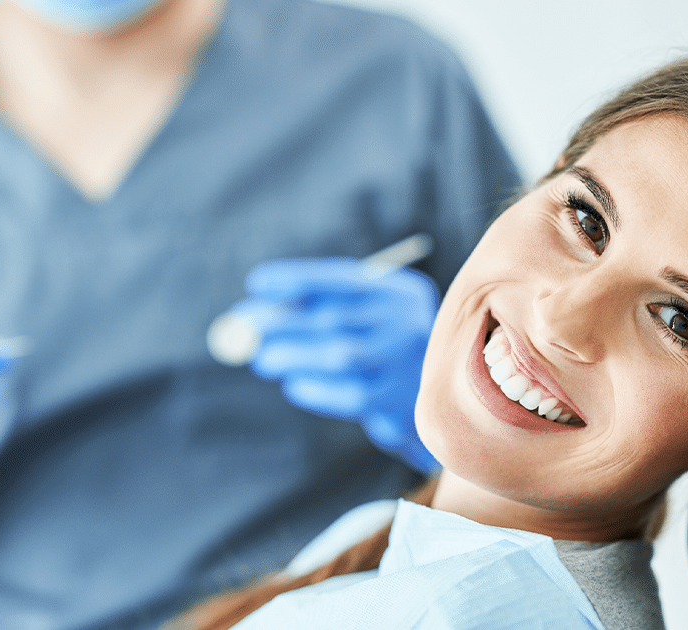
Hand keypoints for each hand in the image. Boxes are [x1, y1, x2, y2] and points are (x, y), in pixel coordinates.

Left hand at [236, 258, 439, 472]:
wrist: (441, 402)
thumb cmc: (386, 349)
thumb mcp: (370, 315)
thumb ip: (326, 306)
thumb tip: (258, 311)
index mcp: (402, 292)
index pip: (343, 278)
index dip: (296, 279)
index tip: (257, 284)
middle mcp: (408, 322)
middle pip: (335, 316)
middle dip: (282, 321)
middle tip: (246, 329)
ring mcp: (406, 363)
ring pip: (340, 355)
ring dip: (293, 355)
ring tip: (264, 360)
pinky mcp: (398, 401)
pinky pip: (347, 393)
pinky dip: (314, 388)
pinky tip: (295, 385)